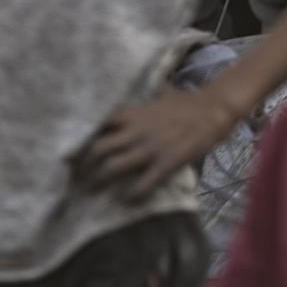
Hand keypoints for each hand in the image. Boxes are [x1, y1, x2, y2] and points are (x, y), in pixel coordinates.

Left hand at [72, 87, 235, 201]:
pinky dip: (130, 196)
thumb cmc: (189, 101)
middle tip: (77, 178)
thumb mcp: (164, 93)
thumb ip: (150, 95)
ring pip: (112, 168)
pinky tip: (126, 201)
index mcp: (133, 114)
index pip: (97, 125)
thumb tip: (151, 85)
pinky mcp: (165, 163)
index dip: (81, 140)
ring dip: (98, 182)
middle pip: (97, 149)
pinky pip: (141, 185)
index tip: (71, 151)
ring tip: (90, 192)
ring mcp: (149, 148)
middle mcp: (136, 131)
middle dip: (83, 166)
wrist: (215, 109)